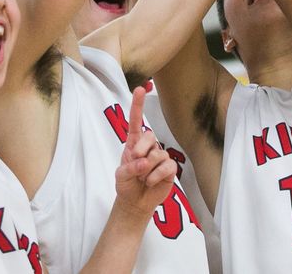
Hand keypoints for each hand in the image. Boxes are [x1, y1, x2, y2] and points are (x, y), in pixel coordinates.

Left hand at [113, 87, 177, 215]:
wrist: (135, 203)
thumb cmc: (127, 184)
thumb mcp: (121, 175)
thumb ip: (130, 167)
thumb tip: (145, 162)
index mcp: (134, 143)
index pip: (136, 121)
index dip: (138, 105)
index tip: (140, 88)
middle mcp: (148, 147)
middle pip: (149, 135)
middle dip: (140, 150)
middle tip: (135, 164)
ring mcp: (160, 157)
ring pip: (158, 154)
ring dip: (147, 169)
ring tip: (143, 178)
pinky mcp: (170, 169)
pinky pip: (167, 166)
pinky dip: (156, 175)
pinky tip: (150, 181)